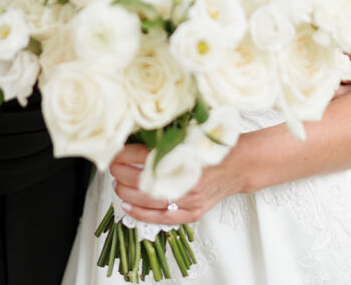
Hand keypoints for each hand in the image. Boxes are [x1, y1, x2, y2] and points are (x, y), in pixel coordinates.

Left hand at [110, 143, 239, 224]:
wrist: (238, 164)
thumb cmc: (213, 146)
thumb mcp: (189, 132)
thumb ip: (165, 135)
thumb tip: (134, 133)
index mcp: (185, 155)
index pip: (146, 156)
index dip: (126, 154)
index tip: (115, 151)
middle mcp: (187, 179)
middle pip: (145, 180)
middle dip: (122, 174)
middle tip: (112, 167)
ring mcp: (190, 199)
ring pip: (151, 201)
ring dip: (128, 193)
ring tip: (116, 185)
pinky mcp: (193, 212)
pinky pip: (163, 218)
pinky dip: (142, 214)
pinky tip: (128, 207)